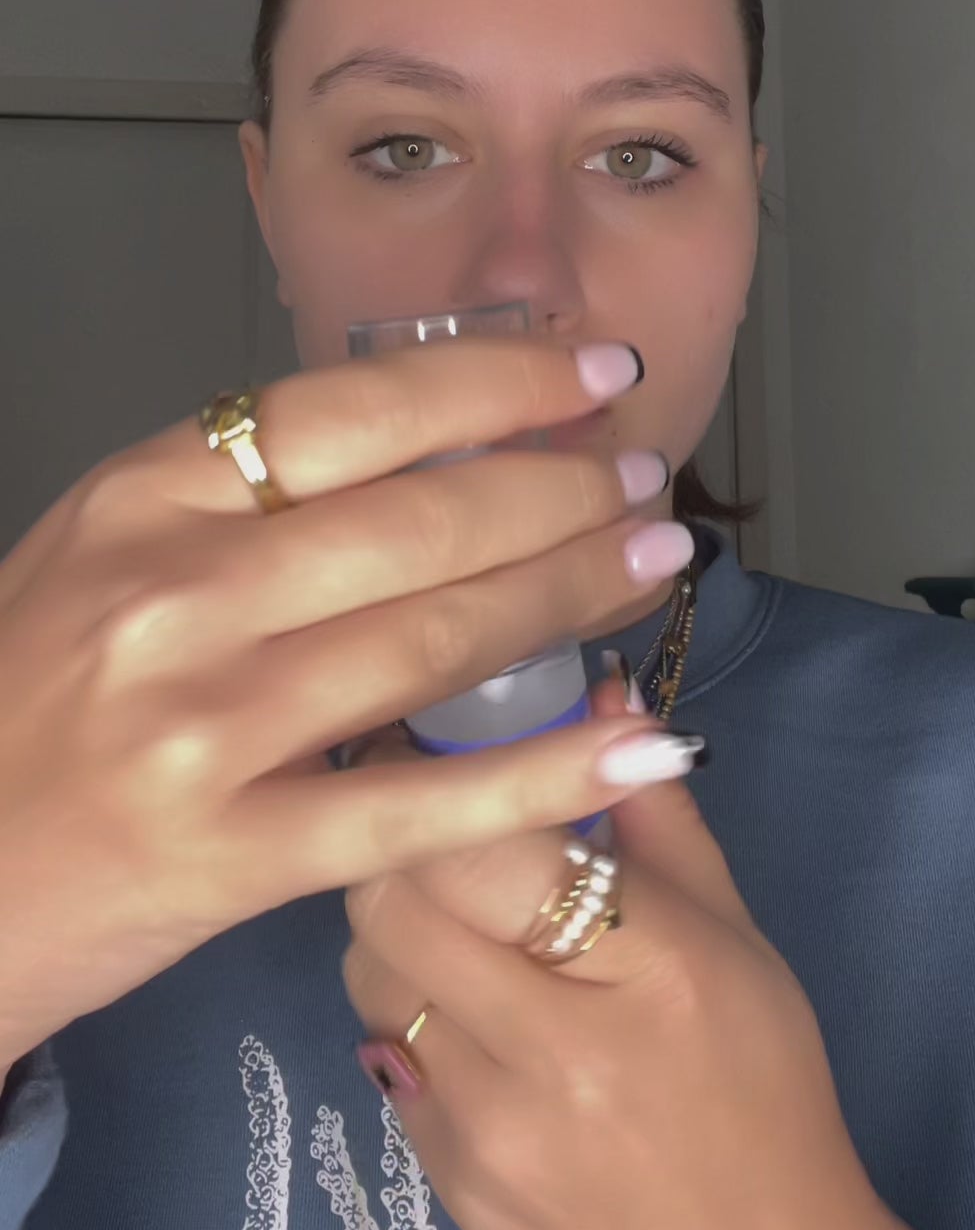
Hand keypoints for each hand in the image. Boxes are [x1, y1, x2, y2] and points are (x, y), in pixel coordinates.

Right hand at [0, 338, 677, 1067]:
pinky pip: (418, 805)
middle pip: (416, 521)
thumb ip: (232, 506)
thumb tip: (421, 449)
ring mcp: (202, 728)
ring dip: (571, 592)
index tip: (592, 373)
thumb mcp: (98, 559)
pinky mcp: (230, 856)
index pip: (347, 411)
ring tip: (655, 560)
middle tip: (646, 478)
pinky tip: (641, 742)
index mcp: (140, 500)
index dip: (493, 383)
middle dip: (560, 490)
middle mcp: (171, 595)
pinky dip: (545, 772)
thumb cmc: (22, 703)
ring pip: (432, 640)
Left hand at [344, 719, 974, 1229]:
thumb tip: (604, 692)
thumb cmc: (766, 1099)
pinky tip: (472, 1028)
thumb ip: (657, 820)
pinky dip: (411, 1019)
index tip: (423, 745)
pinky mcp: (448, 1187)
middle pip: (391, 897)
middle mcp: (557, 1047)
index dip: (434, 781)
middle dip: (396, 846)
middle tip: (427, 831)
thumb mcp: (739, 946)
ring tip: (456, 931)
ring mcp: (490, 1128)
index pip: (482, 841)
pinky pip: (385, 1058)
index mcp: (647, 968)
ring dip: (392, 933)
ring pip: (368, 973)